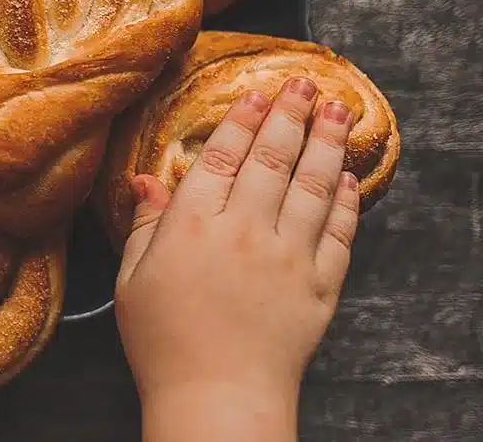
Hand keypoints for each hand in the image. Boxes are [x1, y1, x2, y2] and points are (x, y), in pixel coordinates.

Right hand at [115, 77, 359, 438]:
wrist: (217, 400)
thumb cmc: (164, 344)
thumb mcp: (133, 281)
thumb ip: (144, 226)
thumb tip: (146, 180)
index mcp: (193, 227)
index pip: (224, 157)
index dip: (242, 119)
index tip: (256, 92)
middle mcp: (245, 232)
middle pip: (273, 158)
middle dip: (290, 114)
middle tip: (303, 82)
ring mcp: (289, 258)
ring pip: (313, 185)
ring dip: (327, 142)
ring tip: (337, 109)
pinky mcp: (320, 286)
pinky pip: (339, 233)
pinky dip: (347, 201)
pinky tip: (349, 177)